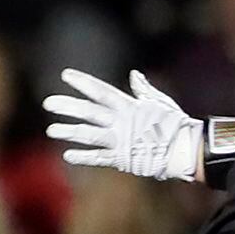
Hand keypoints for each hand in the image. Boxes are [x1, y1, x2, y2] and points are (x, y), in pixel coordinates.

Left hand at [43, 68, 202, 181]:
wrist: (186, 149)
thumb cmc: (174, 125)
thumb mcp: (160, 102)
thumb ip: (143, 90)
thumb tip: (134, 75)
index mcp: (130, 106)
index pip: (101, 91)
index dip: (83, 82)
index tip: (65, 74)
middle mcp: (122, 122)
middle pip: (90, 112)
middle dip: (68, 107)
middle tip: (48, 102)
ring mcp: (121, 140)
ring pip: (89, 135)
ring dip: (69, 132)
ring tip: (51, 130)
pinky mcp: (122, 158)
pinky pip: (99, 158)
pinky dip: (83, 157)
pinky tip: (67, 155)